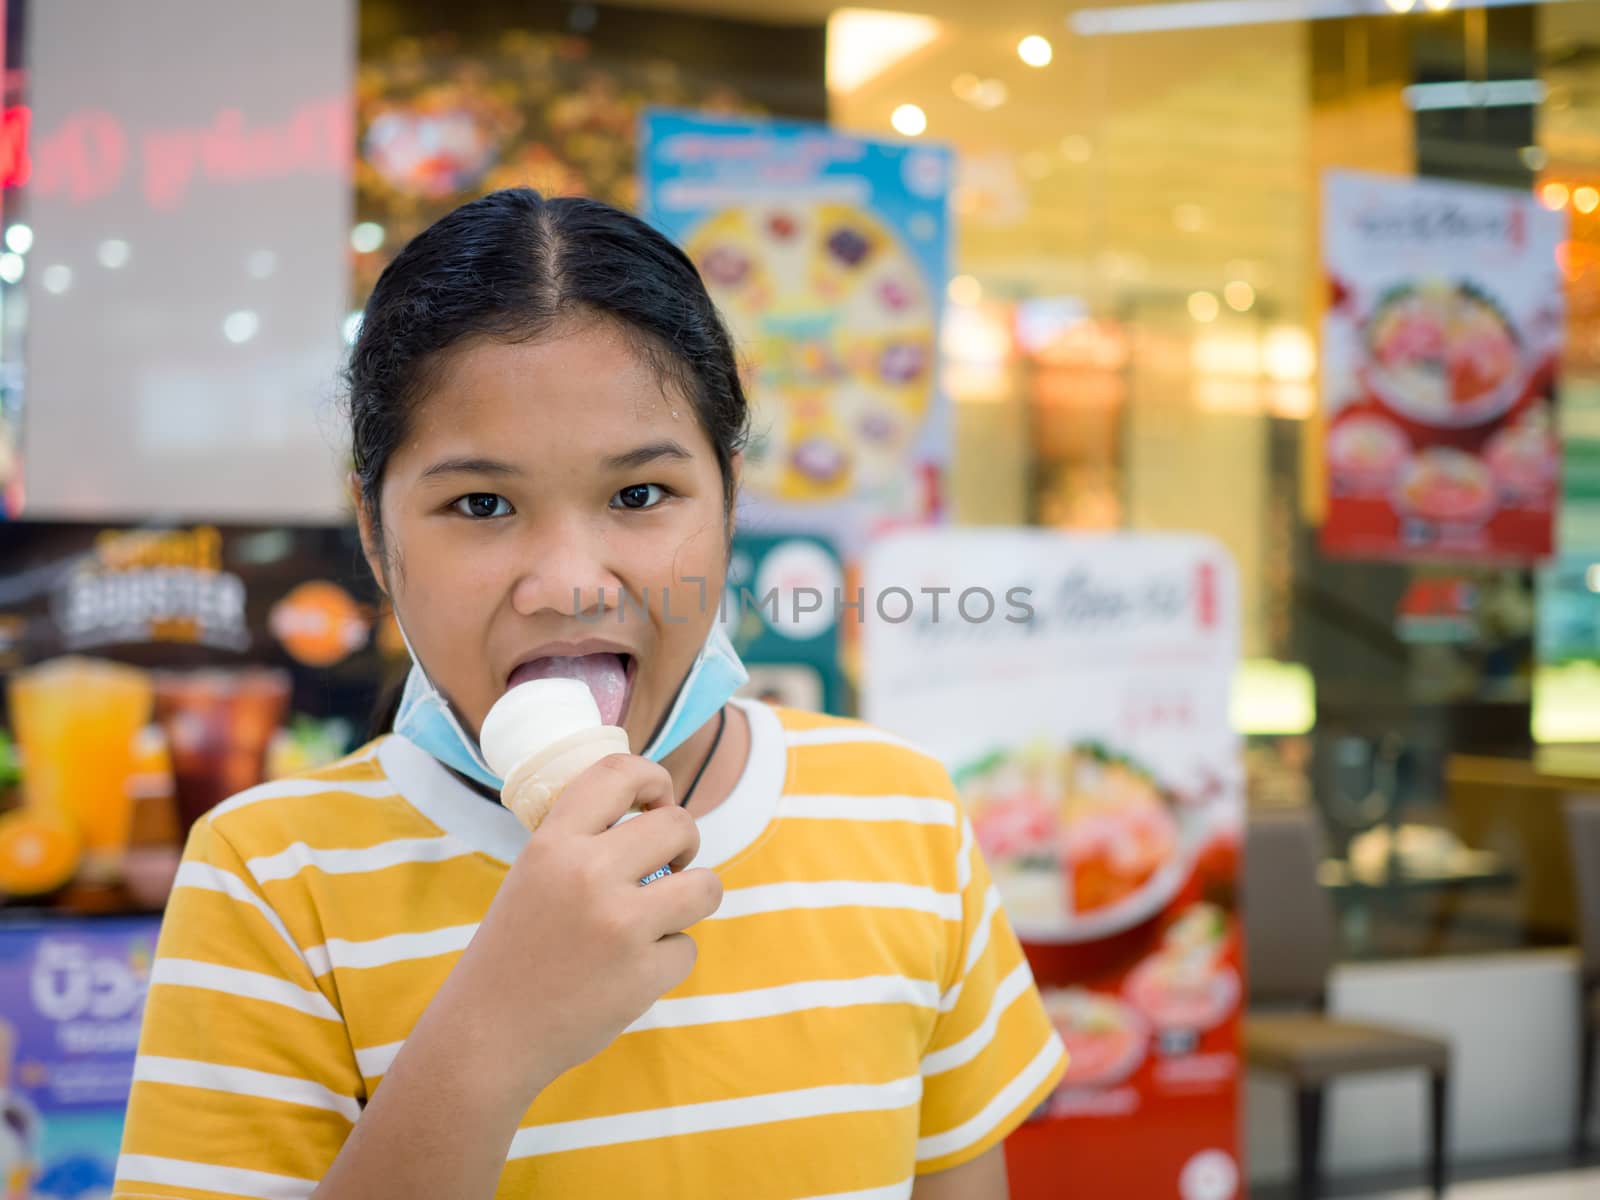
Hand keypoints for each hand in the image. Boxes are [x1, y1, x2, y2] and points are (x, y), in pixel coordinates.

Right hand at [438, 755, 722, 1110]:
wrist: (488, 1035)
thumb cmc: (515, 951)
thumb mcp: (532, 874)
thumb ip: (582, 842)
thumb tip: (652, 813)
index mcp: (553, 843)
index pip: (618, 773)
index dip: (654, 778)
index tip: (659, 800)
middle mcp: (588, 874)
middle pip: (678, 825)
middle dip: (687, 844)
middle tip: (671, 866)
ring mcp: (620, 924)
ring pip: (706, 886)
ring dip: (693, 898)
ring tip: (663, 914)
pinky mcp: (643, 975)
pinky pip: (687, 948)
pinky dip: (667, 960)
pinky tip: (631, 971)